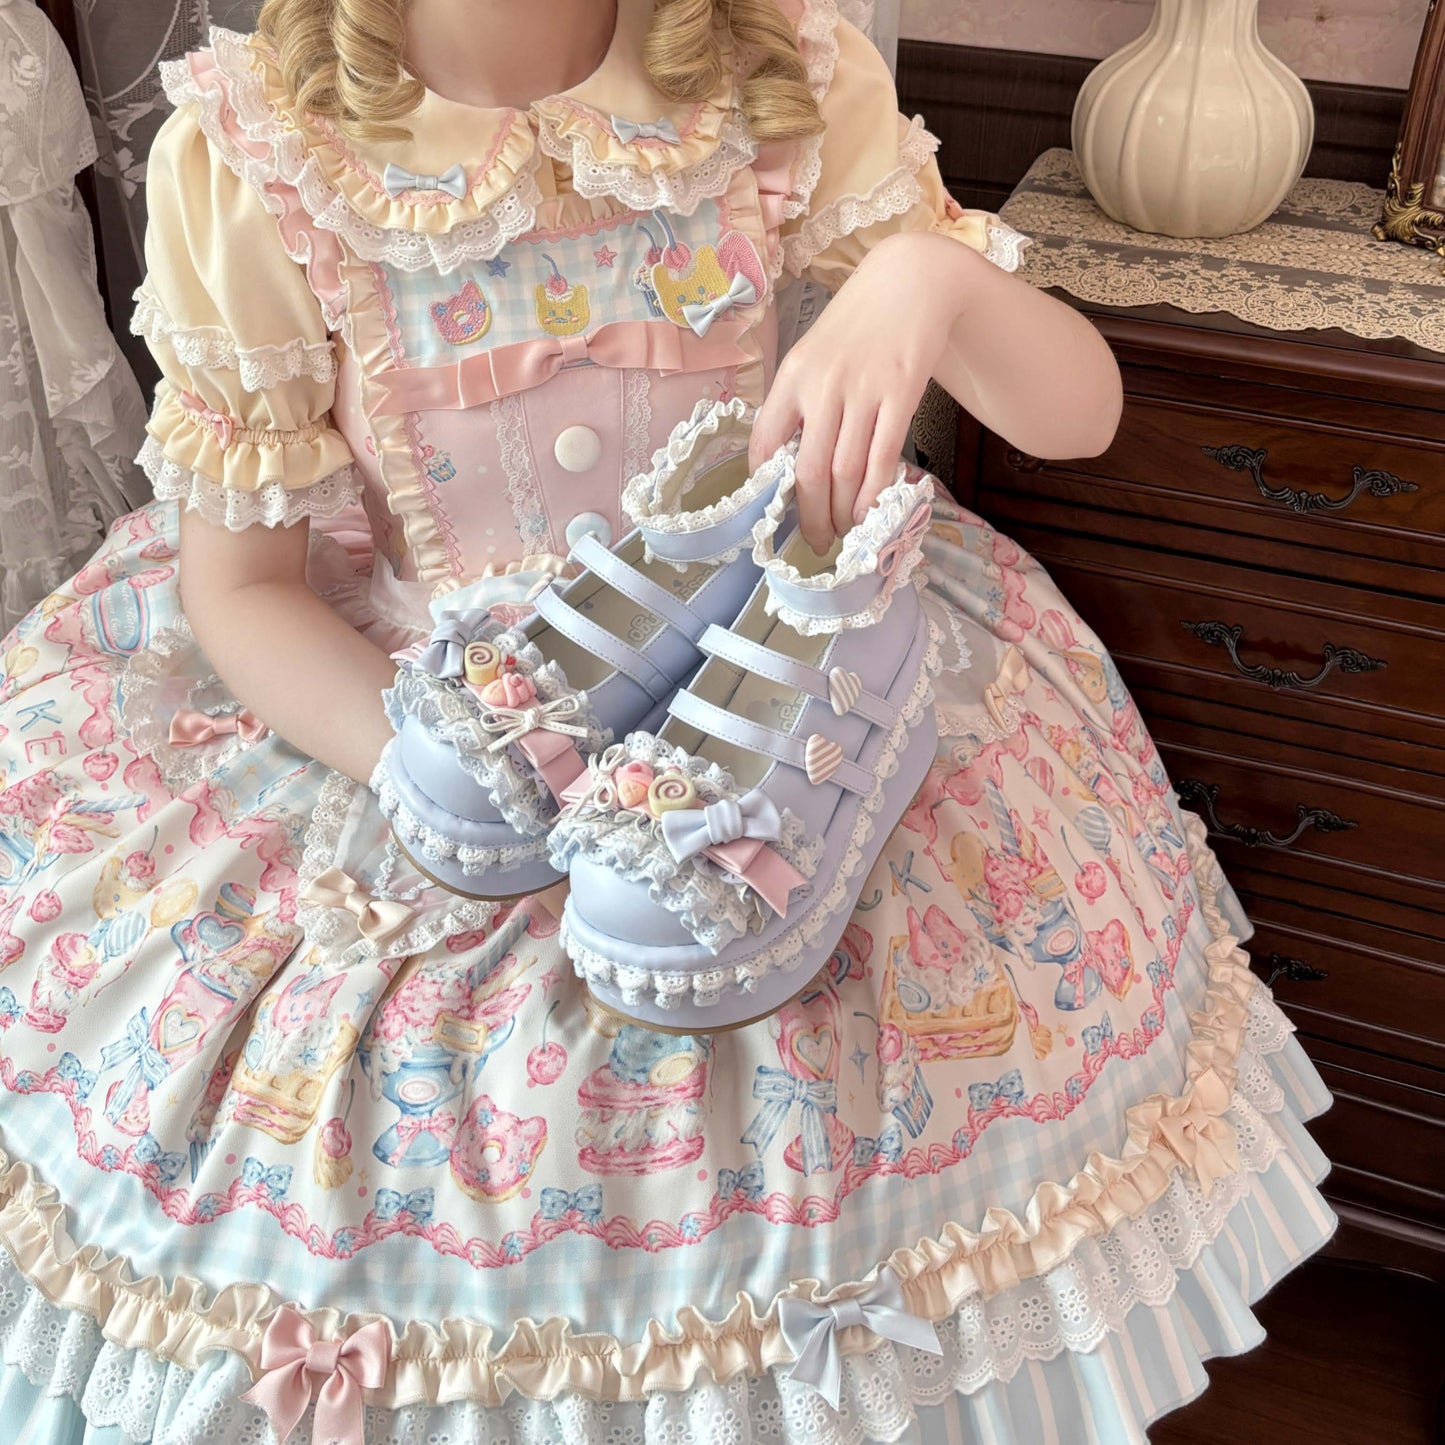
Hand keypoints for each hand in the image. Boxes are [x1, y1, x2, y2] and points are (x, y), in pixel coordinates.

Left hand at [749, 230, 978, 553]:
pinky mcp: (900, 394)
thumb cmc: (857, 324)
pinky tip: (871, 513)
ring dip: (844, 513)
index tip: (773, 516)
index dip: (766, 488)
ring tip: (845, 532)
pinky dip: (874, 494)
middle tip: (816, 544)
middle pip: (807, 472)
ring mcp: (862, 391)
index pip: (764, 444)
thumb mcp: (813, 355)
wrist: (911, 281)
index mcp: (791, 378)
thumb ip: (799, 403)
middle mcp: (821, 386)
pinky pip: (883, 458)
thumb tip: (786, 460)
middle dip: (810, 519)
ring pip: (845, 472)